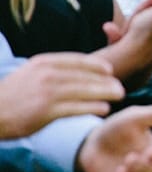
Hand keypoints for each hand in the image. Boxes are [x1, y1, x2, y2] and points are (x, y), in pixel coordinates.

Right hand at [0, 53, 123, 138]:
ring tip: (118, 96)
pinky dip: (94, 107)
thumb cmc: (11, 96)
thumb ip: (51, 70)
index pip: (78, 60)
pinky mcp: (46, 112)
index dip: (97, 65)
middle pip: (86, 75)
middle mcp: (47, 75)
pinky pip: (78, 108)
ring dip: (105, 93)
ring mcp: (47, 93)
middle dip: (106, 81)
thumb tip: (77, 71)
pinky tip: (104, 109)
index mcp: (43, 62)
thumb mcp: (29, 74)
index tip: (110, 70)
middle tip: (120, 86)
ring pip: (86, 90)